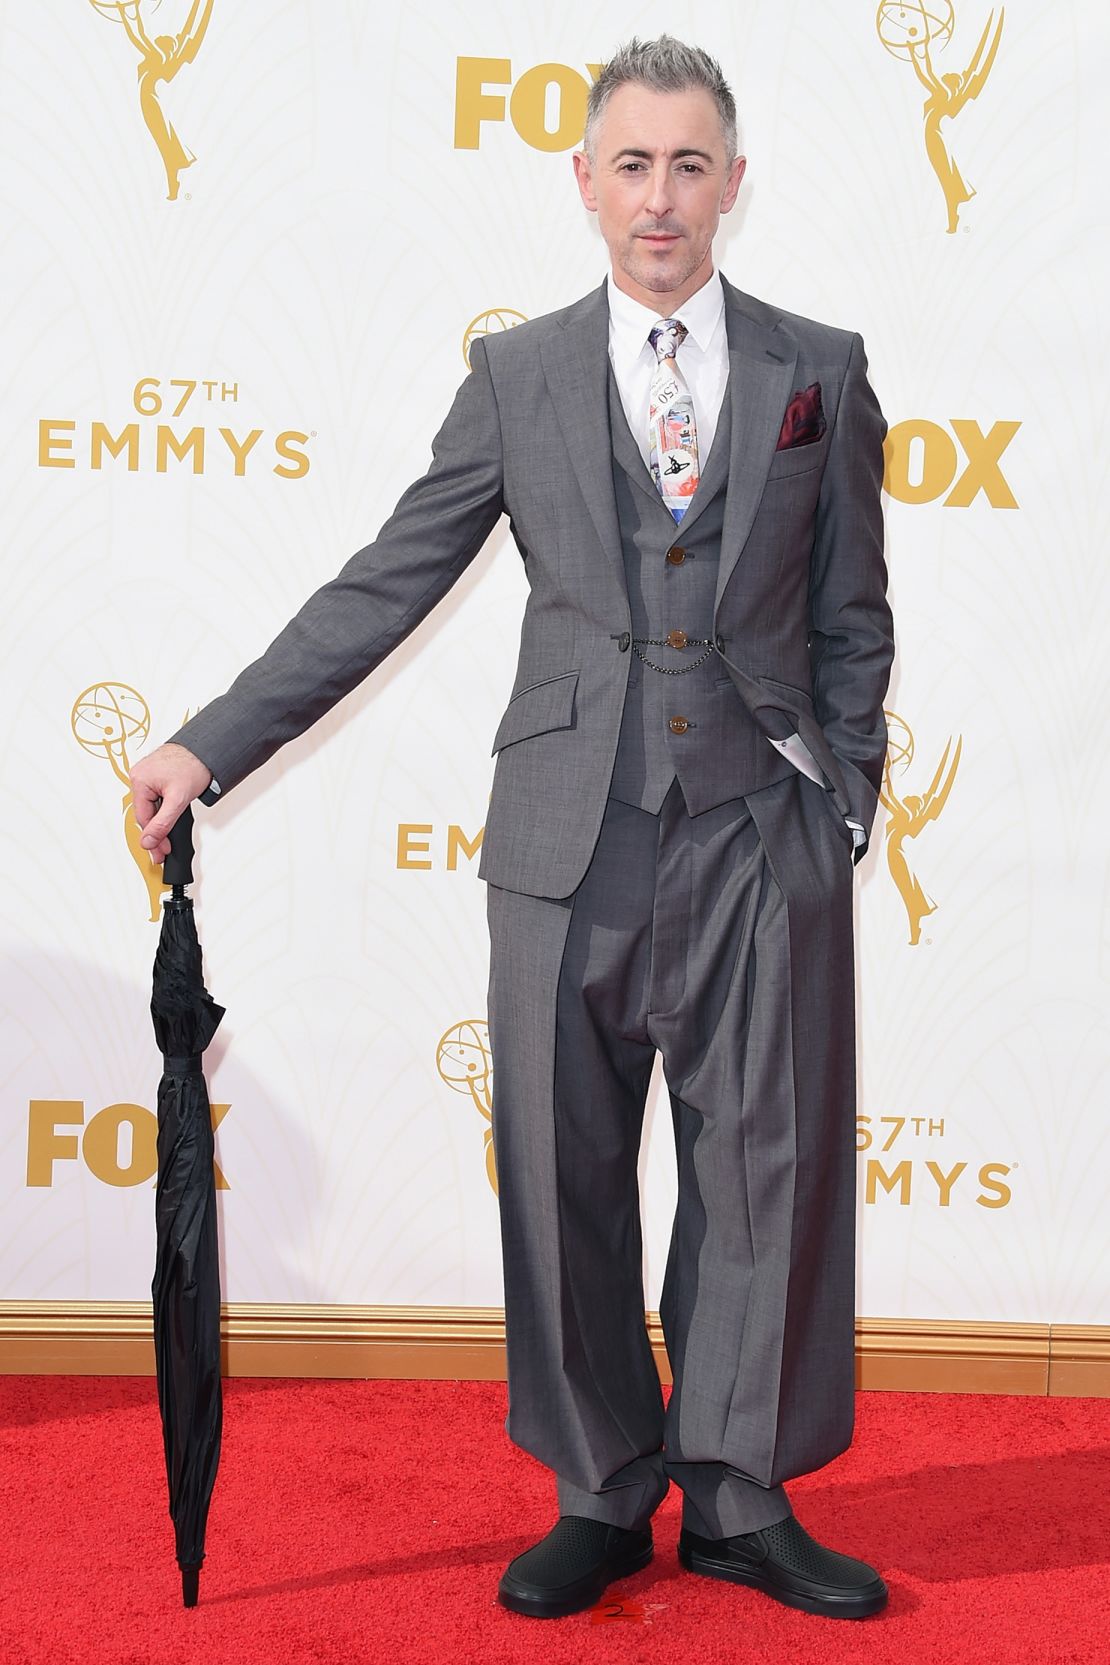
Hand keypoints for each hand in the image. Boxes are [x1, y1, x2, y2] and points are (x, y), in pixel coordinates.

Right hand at [130, 743, 212, 863]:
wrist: (207, 750)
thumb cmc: (194, 765)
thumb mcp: (178, 800)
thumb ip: (163, 823)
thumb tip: (148, 841)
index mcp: (140, 780)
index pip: (143, 818)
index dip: (153, 837)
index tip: (159, 852)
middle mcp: (139, 776)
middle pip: (145, 813)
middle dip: (156, 832)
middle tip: (163, 850)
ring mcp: (147, 775)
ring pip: (150, 806)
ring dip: (159, 821)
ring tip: (166, 837)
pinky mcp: (155, 775)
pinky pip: (155, 798)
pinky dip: (161, 809)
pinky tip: (166, 818)